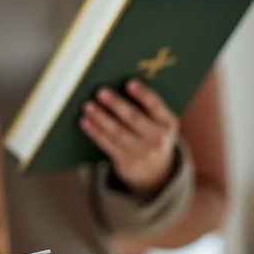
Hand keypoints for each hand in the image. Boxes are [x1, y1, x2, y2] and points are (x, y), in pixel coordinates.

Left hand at [81, 79, 178, 197]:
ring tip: (88, 106)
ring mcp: (143, 152)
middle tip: (100, 92)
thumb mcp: (157, 123)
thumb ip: (145, 108)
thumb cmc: (151, 135)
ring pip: (118, 132)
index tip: (130, 82)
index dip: (143, 94)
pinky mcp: (128, 162)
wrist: (155, 170)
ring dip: (100, 118)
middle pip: (134, 118)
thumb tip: (116, 86)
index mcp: (168, 123)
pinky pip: (108, 144)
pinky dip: (95, 132)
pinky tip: (85, 121)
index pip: (156, 106)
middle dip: (116, 104)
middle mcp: (158, 139)